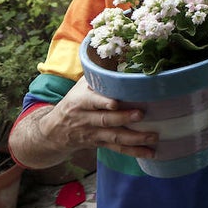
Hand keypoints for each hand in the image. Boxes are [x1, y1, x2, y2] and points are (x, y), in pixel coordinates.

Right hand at [40, 78, 155, 157]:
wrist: (54, 130)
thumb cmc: (74, 102)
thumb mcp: (80, 86)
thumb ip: (98, 75)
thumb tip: (122, 55)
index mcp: (80, 102)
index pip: (90, 101)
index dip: (102, 102)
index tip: (114, 103)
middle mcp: (86, 119)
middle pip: (105, 120)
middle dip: (123, 118)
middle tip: (141, 114)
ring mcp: (93, 134)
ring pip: (113, 137)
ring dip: (134, 138)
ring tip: (153, 136)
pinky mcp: (100, 144)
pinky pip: (117, 149)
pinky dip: (134, 152)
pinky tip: (150, 152)